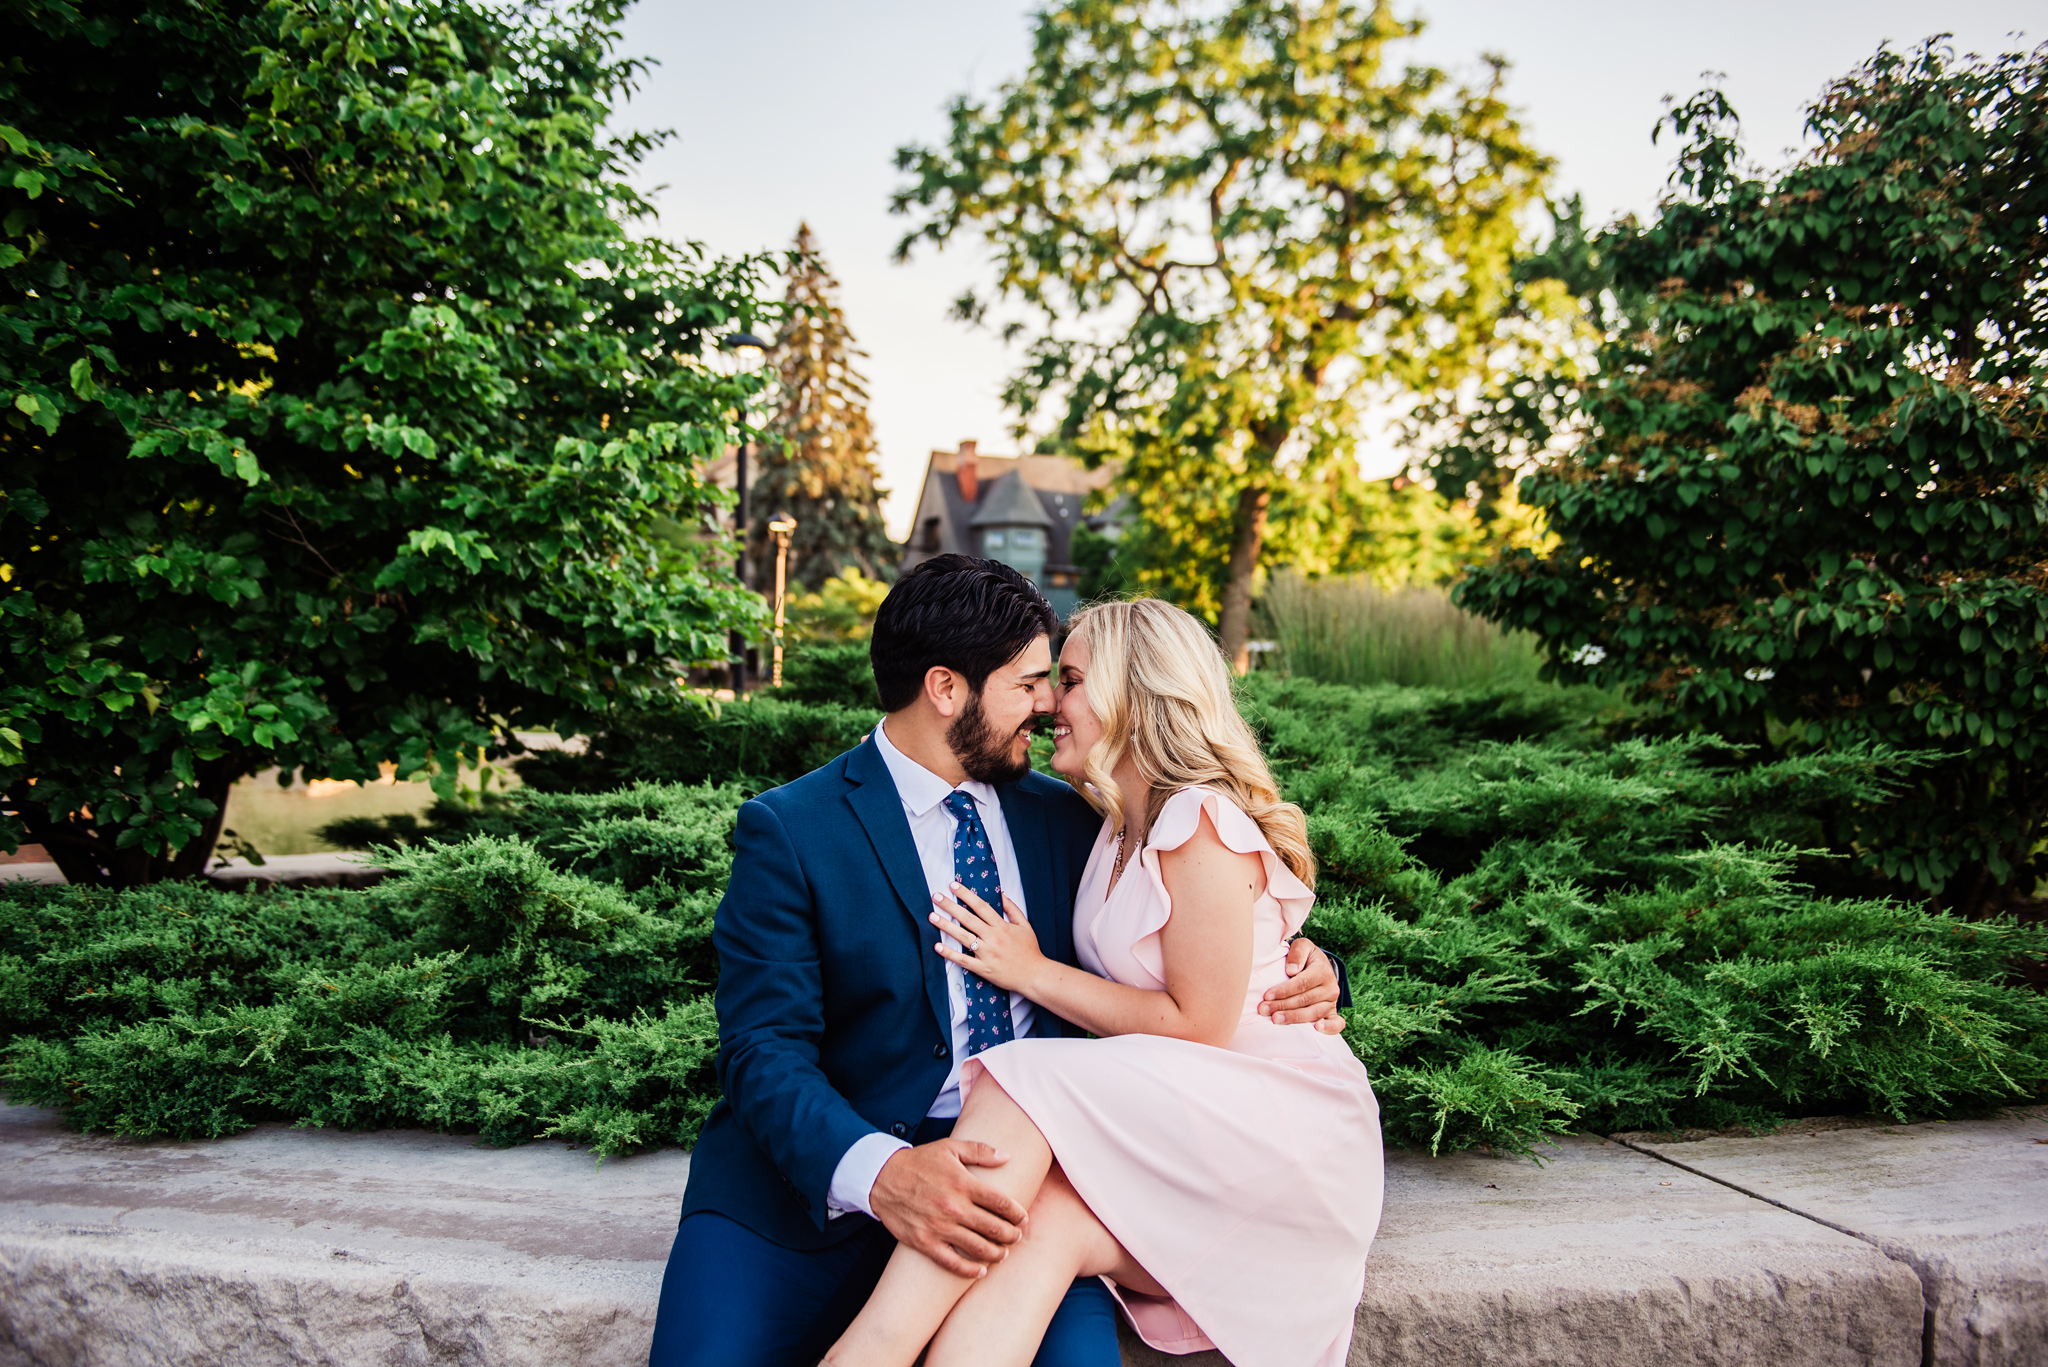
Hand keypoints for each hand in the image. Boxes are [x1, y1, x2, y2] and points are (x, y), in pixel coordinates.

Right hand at [868, 1139, 1026, 1277]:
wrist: (882, 1178)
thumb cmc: (919, 1162)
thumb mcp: (950, 1147)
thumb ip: (980, 1151)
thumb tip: (1007, 1156)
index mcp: (963, 1183)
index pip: (1001, 1203)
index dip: (1017, 1214)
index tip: (1023, 1218)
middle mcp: (953, 1207)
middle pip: (994, 1228)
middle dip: (1011, 1235)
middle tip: (1017, 1237)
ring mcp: (939, 1227)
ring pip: (978, 1248)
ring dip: (997, 1254)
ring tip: (1003, 1253)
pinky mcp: (925, 1242)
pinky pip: (952, 1262)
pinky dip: (970, 1270)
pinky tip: (981, 1271)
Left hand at [931, 881, 1046, 995]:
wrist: (1035, 975)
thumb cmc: (1030, 951)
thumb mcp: (1025, 926)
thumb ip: (1012, 909)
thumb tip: (1001, 894)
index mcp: (1002, 927)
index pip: (981, 906)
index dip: (966, 895)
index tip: (954, 886)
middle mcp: (993, 938)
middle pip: (968, 919)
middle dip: (950, 906)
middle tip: (936, 897)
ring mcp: (987, 954)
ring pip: (962, 937)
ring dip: (946, 926)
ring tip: (932, 916)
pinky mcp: (983, 968)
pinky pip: (963, 960)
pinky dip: (950, 954)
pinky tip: (938, 946)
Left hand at [1260, 937, 1345, 1033]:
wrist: (1319, 966)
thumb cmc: (1306, 957)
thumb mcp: (1302, 946)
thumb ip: (1297, 953)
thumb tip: (1291, 971)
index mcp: (1322, 971)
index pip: (1302, 983)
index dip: (1284, 990)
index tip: (1267, 995)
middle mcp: (1330, 988)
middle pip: (1304, 1000)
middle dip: (1282, 1006)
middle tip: (1264, 1010)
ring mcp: (1332, 1002)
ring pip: (1313, 1013)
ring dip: (1294, 1018)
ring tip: (1276, 1020)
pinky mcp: (1332, 1013)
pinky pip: (1336, 1024)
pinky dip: (1329, 1028)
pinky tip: (1316, 1029)